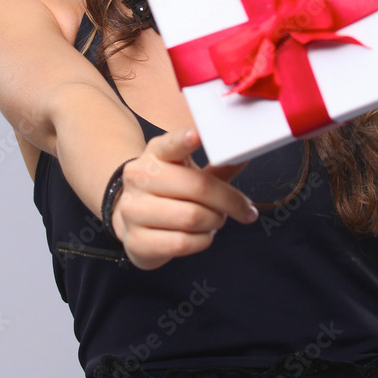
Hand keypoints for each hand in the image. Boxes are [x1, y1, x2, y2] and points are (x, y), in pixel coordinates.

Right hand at [111, 127, 258, 270]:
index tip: (198, 134)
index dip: (185, 140)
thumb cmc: (170, 192)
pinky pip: (182, 243)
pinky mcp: (136, 240)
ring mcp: (133, 209)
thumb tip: (244, 155)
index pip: (171, 144)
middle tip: (243, 209)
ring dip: (215, 221)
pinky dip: (202, 240)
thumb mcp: (189, 172)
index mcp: (156, 153)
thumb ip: (218, 166)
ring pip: (192, 218)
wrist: (133, 219)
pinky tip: (201, 235)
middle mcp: (139, 177)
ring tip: (215, 220)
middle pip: (197, 186)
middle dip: (229, 201)